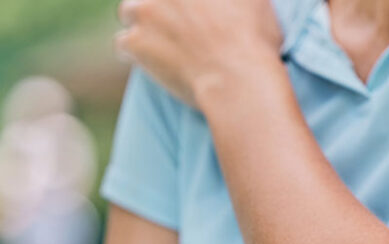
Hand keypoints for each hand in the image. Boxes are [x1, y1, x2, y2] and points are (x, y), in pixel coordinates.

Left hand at [114, 0, 282, 105]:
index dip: (178, 3)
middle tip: (175, 25)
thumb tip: (231, 0)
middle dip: (158, 6)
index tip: (188, 11)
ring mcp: (144, 11)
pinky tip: (154, 62)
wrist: (238, 79)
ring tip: (160, 43)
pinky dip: (135, 53)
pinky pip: (123, 44)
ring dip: (141, 25)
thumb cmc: (254, 40)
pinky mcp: (134, 42)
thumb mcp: (255, 0)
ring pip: (129, 11)